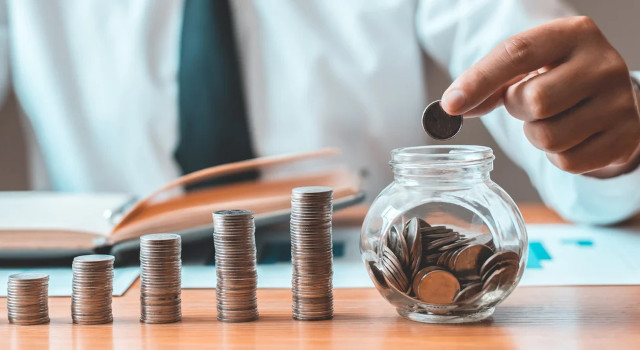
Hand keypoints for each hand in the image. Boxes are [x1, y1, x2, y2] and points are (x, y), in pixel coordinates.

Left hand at [441, 16, 639, 176]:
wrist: (610, 98)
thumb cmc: (557, 78)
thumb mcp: (526, 67)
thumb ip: (488, 82)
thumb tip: (452, 106)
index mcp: (574, 34)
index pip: (518, 53)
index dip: (479, 80)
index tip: (450, 105)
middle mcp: (603, 64)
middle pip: (534, 101)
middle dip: (517, 109)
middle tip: (527, 103)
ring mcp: (619, 103)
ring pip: (549, 138)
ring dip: (535, 135)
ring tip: (550, 119)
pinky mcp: (625, 138)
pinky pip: (567, 162)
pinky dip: (556, 156)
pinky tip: (568, 137)